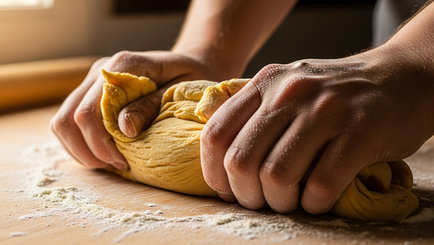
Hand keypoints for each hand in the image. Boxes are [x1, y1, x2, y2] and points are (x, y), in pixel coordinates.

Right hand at [51, 50, 225, 170]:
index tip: (124, 162)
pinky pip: (69, 126)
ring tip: (113, 162)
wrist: (188, 67)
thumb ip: (150, 107)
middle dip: (89, 152)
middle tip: (118, 166)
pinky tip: (108, 153)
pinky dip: (83, 146)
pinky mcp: (91, 95)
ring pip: (62, 125)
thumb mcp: (181, 92)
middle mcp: (101, 71)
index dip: (100, 143)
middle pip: (67, 120)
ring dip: (83, 151)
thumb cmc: (189, 81)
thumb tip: (124, 129)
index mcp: (122, 66)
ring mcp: (92, 82)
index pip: (88, 110)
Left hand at [200, 45, 433, 213]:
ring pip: (277, 177)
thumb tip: (222, 163)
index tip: (227, 190)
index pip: (216, 134)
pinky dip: (313, 204)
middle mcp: (290, 92)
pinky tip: (317, 200)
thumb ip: (256, 113)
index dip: (213, 173)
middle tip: (261, 201)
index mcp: (266, 83)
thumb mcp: (289, 86)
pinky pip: (320, 186)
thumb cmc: (335, 92)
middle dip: (246, 195)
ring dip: (280, 203)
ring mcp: (326, 110)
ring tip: (290, 201)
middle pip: (241, 161)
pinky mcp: (361, 132)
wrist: (399, 77)